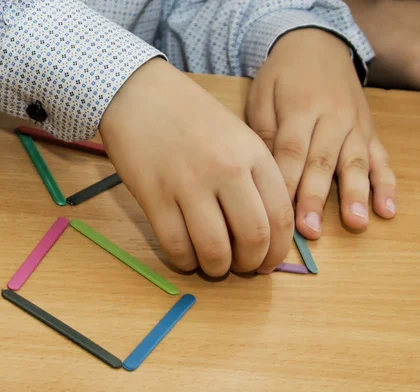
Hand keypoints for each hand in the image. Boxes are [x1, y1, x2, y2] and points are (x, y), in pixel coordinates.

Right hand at [99, 58, 293, 276]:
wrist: (139, 93)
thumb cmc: (189, 114)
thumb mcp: (236, 135)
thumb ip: (254, 176)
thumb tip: (263, 227)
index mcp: (253, 154)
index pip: (280, 217)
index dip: (277, 251)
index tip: (267, 262)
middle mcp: (226, 170)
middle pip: (253, 238)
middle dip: (251, 264)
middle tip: (241, 267)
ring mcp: (188, 184)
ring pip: (215, 250)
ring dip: (217, 269)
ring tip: (213, 265)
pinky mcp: (154, 197)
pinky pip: (176, 246)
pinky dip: (184, 262)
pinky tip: (185, 256)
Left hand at [246, 29, 395, 239]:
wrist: (316, 45)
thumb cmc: (281, 76)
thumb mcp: (262, 95)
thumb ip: (264, 131)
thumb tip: (264, 171)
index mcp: (300, 109)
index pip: (292, 152)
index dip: (285, 183)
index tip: (277, 214)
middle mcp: (332, 118)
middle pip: (322, 162)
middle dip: (316, 198)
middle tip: (309, 230)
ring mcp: (355, 125)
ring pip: (355, 163)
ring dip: (355, 195)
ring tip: (355, 223)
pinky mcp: (370, 131)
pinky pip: (380, 158)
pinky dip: (385, 184)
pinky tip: (386, 209)